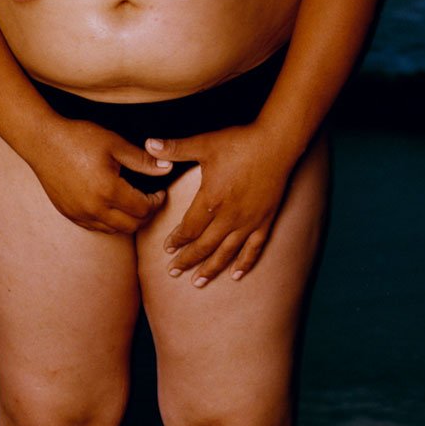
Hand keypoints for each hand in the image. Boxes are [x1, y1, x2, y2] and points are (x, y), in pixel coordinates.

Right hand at [25, 117, 172, 233]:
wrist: (42, 141)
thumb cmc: (79, 138)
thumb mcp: (115, 144)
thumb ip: (143, 160)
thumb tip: (168, 169)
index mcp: (108, 190)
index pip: (143, 209)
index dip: (157, 202)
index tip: (159, 192)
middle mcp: (94, 208)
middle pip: (131, 226)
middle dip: (146, 216)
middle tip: (150, 201)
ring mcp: (80, 214)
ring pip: (114, 230)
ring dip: (128, 221)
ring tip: (133, 203)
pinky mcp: (69, 214)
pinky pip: (96, 227)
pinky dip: (109, 221)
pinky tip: (111, 205)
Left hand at [144, 125, 294, 285]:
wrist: (276, 143)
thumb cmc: (239, 142)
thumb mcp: (204, 143)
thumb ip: (175, 148)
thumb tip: (148, 143)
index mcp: (211, 200)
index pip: (189, 228)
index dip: (177, 240)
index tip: (167, 248)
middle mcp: (229, 217)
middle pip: (204, 246)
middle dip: (187, 260)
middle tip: (173, 271)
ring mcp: (248, 221)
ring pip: (226, 252)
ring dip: (211, 269)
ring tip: (198, 282)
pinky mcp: (265, 221)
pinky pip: (254, 249)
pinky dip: (244, 264)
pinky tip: (236, 275)